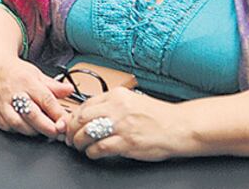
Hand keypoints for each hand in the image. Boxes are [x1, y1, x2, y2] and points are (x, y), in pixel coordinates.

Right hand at [0, 56, 73, 139]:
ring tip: (42, 128)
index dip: (58, 114)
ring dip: (34, 130)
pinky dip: (19, 130)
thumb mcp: (36, 74)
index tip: (66, 123)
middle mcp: (13, 93)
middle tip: (57, 132)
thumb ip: (54, 85)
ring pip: (20, 125)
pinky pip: (9, 128)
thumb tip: (70, 90)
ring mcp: (2, 104)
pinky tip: (26, 126)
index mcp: (27, 81)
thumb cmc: (15, 72)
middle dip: (48, 127)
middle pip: (33, 115)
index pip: (46, 100)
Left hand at [66, 87, 188, 160]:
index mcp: (117, 95)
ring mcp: (121, 126)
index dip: (74, 116)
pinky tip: (92, 154)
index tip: (71, 123)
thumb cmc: (159, 116)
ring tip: (78, 146)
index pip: (85, 103)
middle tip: (69, 136)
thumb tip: (92, 113)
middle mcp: (117, 108)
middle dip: (71, 129)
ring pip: (87, 133)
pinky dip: (92, 152)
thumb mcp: (133, 101)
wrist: (180, 127)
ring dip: (78, 142)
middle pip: (82, 117)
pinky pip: (100, 148)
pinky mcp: (127, 143)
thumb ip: (113, 105)